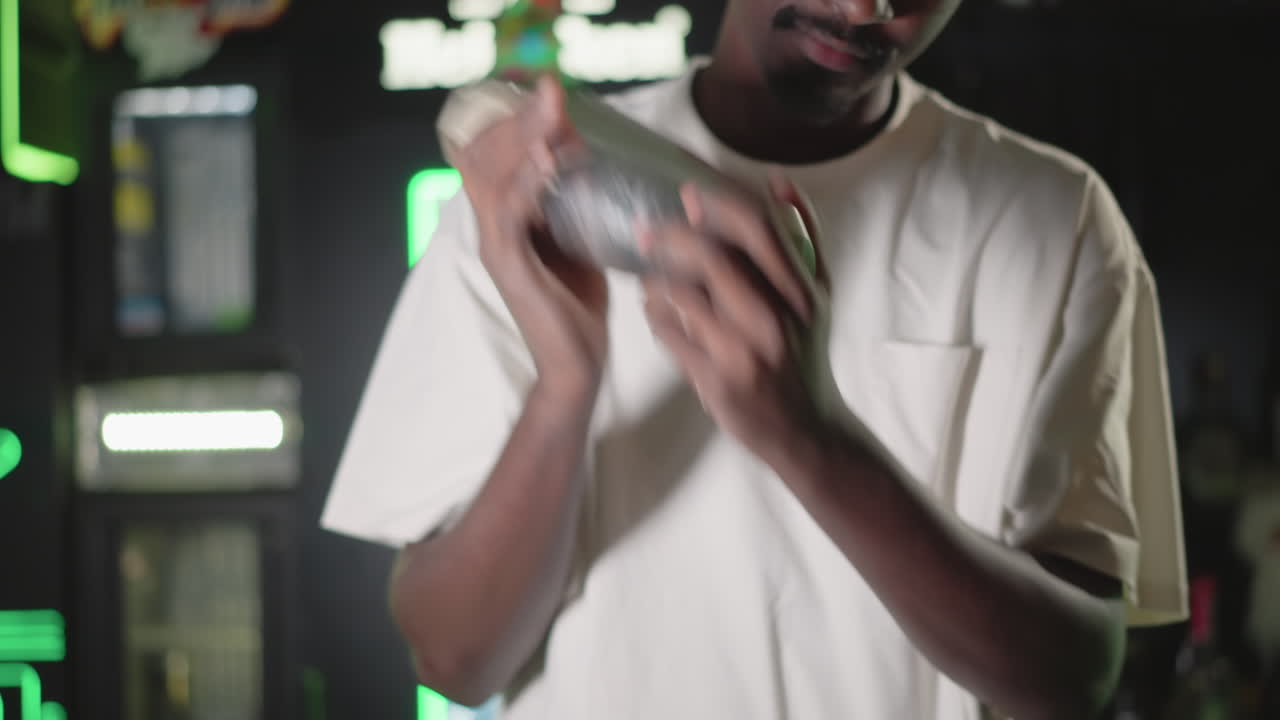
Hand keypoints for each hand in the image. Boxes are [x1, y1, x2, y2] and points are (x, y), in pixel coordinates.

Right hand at [453, 75, 608, 394]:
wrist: (576, 366)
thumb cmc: (579, 306)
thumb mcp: (581, 239)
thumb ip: (575, 202)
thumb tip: (588, 159)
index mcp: (506, 218)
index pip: (495, 152)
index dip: (519, 120)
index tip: (554, 95)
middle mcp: (492, 225)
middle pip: (487, 153)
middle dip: (522, 118)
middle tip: (554, 91)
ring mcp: (495, 244)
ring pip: (494, 174)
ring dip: (525, 138)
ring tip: (553, 111)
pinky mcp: (507, 264)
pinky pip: (509, 211)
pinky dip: (527, 180)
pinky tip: (549, 158)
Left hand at [640, 175, 838, 468]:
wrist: (805, 430)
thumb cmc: (804, 353)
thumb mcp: (817, 295)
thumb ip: (802, 236)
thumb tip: (778, 180)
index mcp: (801, 291)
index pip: (758, 230)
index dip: (717, 204)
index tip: (686, 193)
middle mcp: (776, 318)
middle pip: (714, 260)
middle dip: (671, 239)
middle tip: (645, 232)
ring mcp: (746, 352)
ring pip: (684, 298)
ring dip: (656, 281)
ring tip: (648, 278)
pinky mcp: (718, 381)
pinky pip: (672, 337)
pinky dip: (656, 318)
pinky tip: (655, 313)